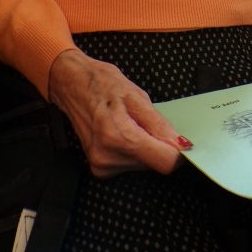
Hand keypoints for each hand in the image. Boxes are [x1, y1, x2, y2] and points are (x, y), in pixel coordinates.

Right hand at [48, 48, 189, 176]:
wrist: (71, 84)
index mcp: (118, 137)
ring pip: (143, 165)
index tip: (179, 141)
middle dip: (155, 143)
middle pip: (154, 163)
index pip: (164, 162)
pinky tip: (120, 131)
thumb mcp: (136, 96)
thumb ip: (159, 125)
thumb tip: (180, 144)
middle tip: (141, 121)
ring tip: (127, 123)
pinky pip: (131, 164)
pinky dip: (132, 149)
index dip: (176, 152)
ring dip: (143, 146)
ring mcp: (101, 165)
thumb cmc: (101, 83)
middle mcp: (108, 156)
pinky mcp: (99, 168)